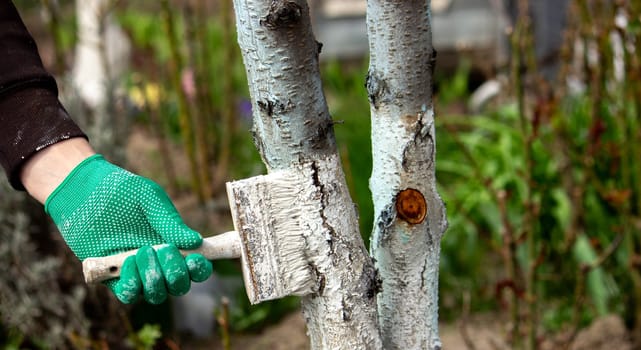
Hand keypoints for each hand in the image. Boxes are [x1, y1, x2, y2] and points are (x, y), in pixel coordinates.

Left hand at [23, 142, 211, 303]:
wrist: (84, 192)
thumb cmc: (122, 191)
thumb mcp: (150, 200)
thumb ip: (172, 222)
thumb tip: (196, 241)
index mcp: (175, 245)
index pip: (195, 267)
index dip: (199, 269)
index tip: (194, 259)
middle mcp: (159, 263)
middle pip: (179, 286)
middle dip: (175, 273)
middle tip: (163, 249)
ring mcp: (137, 272)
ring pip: (156, 294)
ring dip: (154, 278)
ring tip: (142, 251)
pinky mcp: (113, 277)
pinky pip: (129, 295)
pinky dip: (132, 284)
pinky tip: (126, 262)